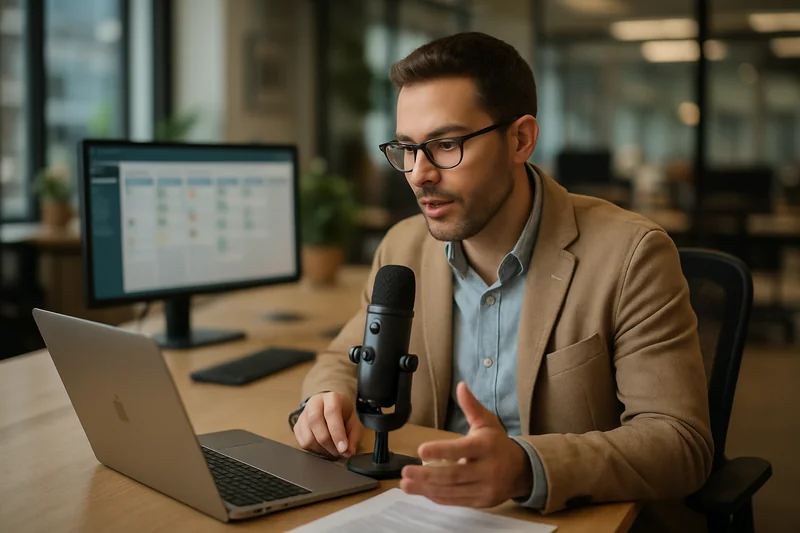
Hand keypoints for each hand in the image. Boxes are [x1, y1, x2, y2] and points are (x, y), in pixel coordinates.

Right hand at [293, 392, 362, 458]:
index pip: (331, 413)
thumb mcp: (354, 422)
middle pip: (316, 423)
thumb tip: (348, 452)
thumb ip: (353, 437)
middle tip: (338, 453)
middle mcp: (314, 403)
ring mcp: (303, 414)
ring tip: (332, 450)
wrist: (330, 407)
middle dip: (328, 444)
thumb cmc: (343, 415)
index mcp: (331, 398)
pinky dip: (313, 450)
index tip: (343, 449)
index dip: (337, 433)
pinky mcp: (296, 425)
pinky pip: (302, 443)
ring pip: (308, 437)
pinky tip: (323, 448)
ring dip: (321, 449)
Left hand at [400, 382, 532, 506]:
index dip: (441, 450)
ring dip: (426, 488)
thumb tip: (461, 386)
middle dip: (427, 475)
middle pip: (454, 475)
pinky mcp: (480, 502)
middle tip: (406, 470)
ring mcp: (484, 488)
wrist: (521, 471)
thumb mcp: (487, 422)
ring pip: (451, 491)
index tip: (421, 449)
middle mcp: (487, 469)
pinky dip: (436, 496)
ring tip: (405, 483)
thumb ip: (472, 407)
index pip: (462, 449)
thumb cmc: (497, 443)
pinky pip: (455, 500)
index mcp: (487, 447)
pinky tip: (421, 491)